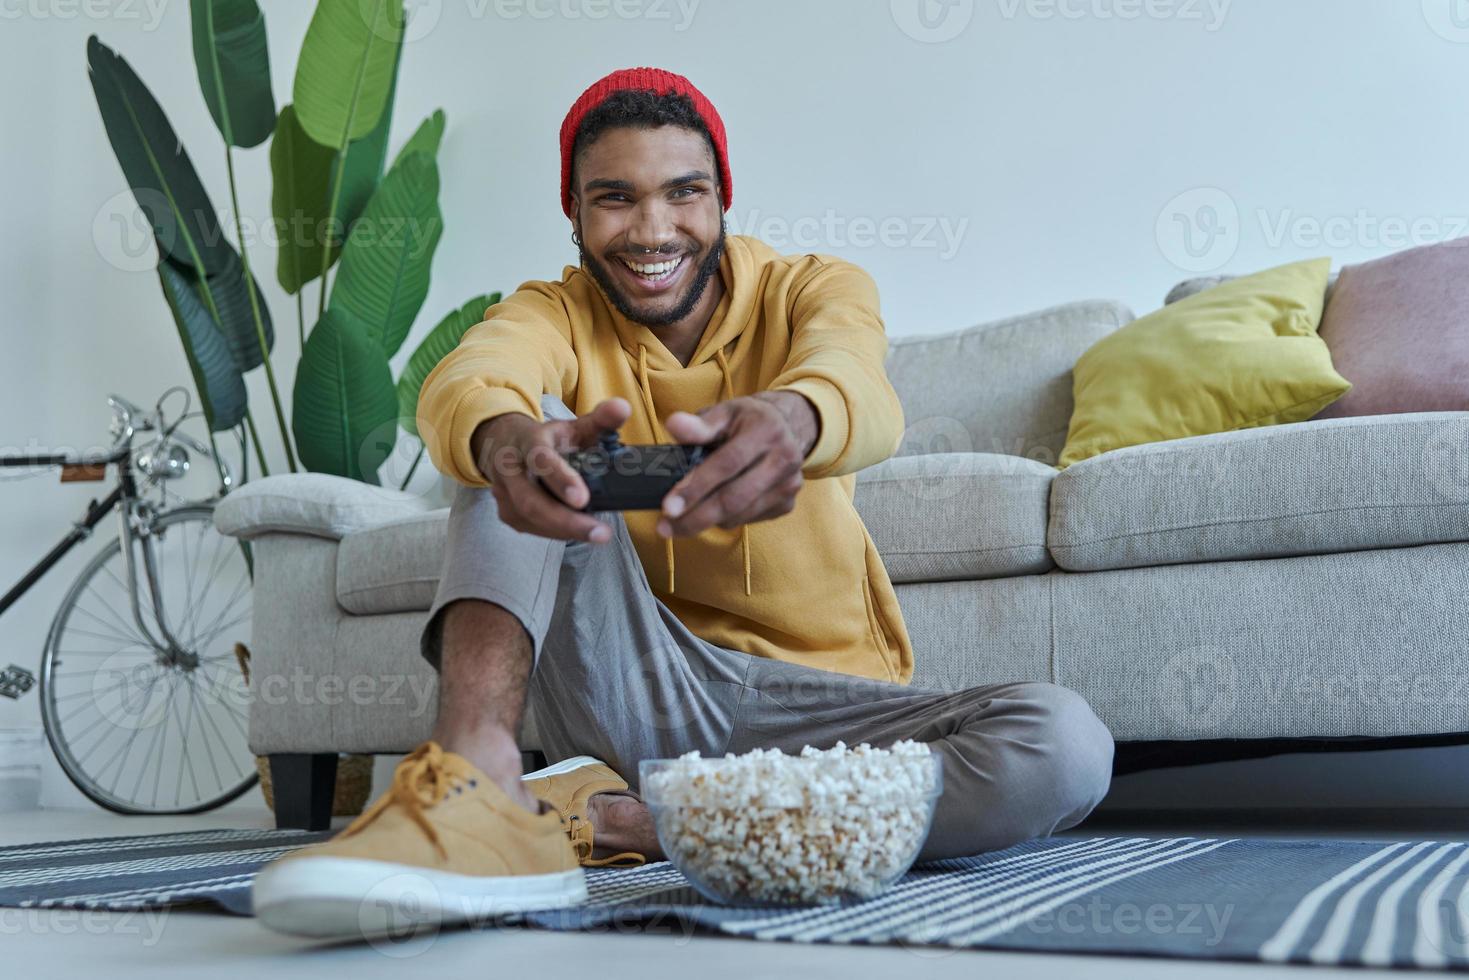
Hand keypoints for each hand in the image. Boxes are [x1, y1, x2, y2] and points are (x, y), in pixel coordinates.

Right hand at [471, 398, 631, 542]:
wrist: (505, 444)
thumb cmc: (548, 439)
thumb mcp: (573, 425)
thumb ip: (600, 419)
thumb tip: (623, 407)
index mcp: (528, 441)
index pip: (541, 460)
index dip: (560, 480)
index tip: (582, 499)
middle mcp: (510, 468)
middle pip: (531, 501)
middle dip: (567, 521)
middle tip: (601, 533)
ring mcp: (504, 493)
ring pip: (530, 519)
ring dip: (564, 530)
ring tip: (597, 533)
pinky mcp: (506, 512)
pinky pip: (531, 528)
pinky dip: (557, 532)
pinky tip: (578, 532)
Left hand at [657, 391, 818, 537]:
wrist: (788, 427)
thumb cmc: (746, 421)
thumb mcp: (723, 413)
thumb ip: (699, 424)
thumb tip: (674, 424)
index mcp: (766, 430)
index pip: (727, 464)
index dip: (696, 487)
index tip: (668, 506)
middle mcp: (784, 458)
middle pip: (734, 498)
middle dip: (696, 517)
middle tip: (665, 527)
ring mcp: (789, 484)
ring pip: (740, 515)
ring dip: (706, 522)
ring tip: (679, 521)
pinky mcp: (788, 503)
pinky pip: (748, 519)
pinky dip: (725, 519)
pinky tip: (711, 510)